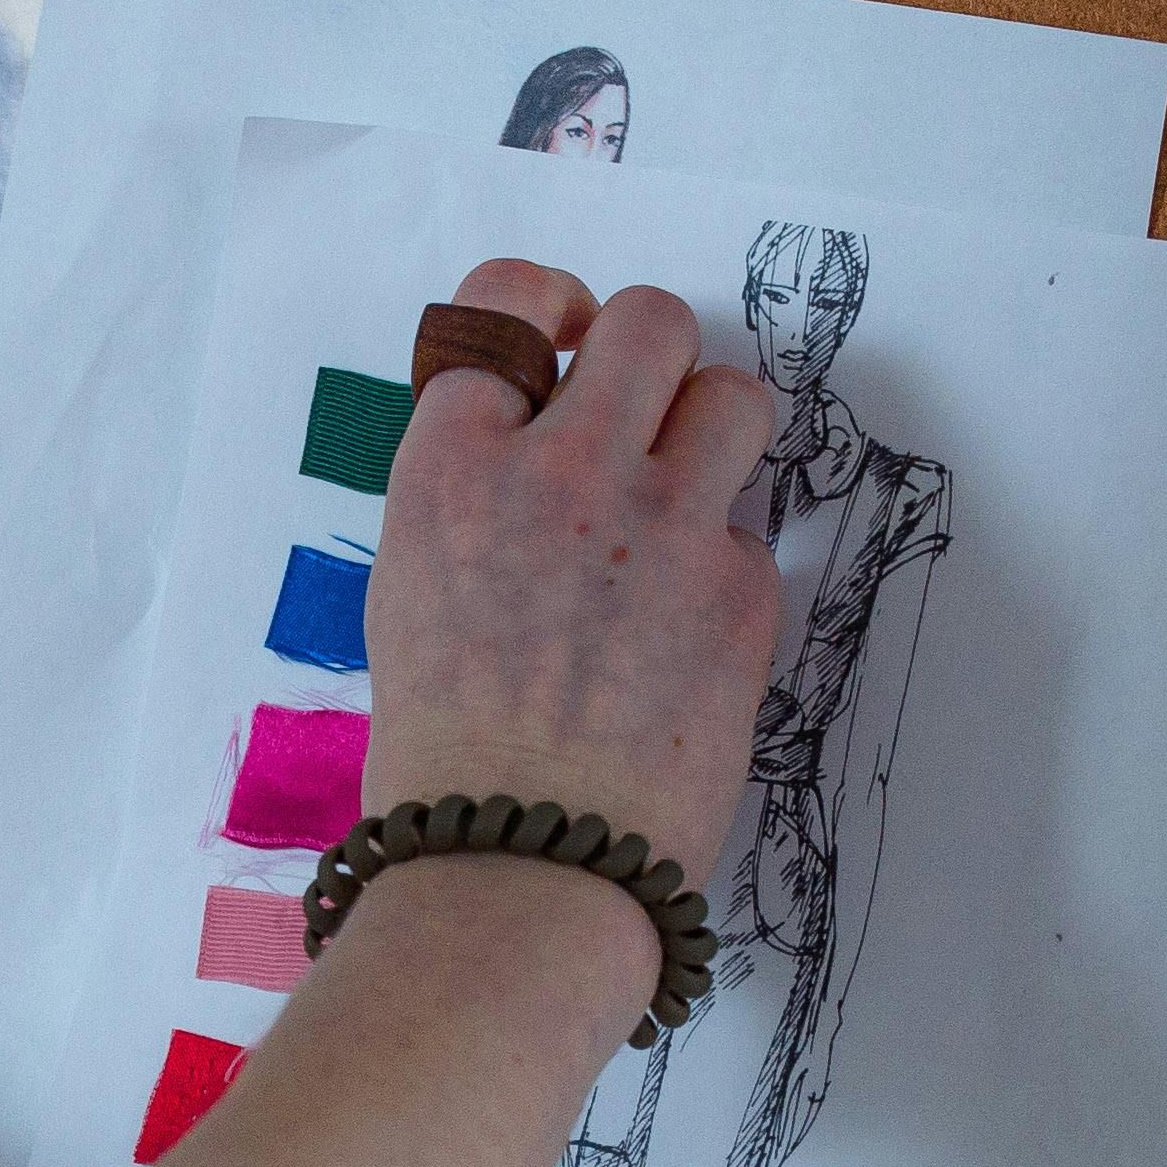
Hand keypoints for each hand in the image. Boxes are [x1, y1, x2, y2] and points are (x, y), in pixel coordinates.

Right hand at [365, 259, 782, 914]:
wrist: (519, 862)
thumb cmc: (447, 755)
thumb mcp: (414, 592)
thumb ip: (476, 500)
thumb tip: (537, 459)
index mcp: (452, 466)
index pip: (504, 304)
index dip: (544, 311)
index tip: (564, 340)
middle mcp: (560, 469)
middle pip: (650, 320)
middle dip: (651, 353)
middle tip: (643, 409)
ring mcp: (661, 524)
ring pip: (737, 395)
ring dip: (717, 433)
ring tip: (690, 494)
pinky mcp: (739, 591)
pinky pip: (753, 536)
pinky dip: (725, 570)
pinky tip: (684, 635)